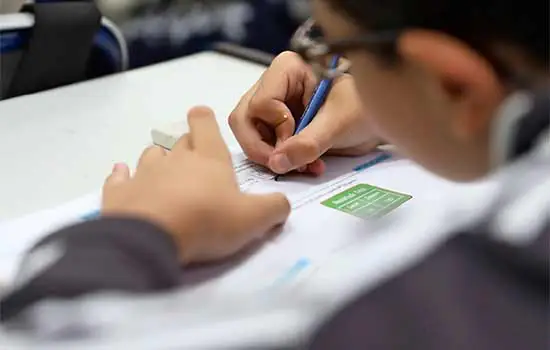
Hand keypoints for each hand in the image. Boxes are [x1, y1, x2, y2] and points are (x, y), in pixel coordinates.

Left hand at [102, 107, 289, 263]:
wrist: (151, 239)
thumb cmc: (207, 222)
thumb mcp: (253, 219)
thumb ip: (274, 208)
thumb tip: (282, 204)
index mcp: (208, 158)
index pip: (205, 124)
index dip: (204, 119)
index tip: (203, 118)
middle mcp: (175, 159)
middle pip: (179, 141)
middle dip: (187, 145)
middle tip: (194, 160)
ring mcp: (143, 174)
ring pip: (150, 155)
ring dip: (157, 159)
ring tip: (163, 171)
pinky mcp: (119, 193)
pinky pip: (118, 177)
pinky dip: (121, 176)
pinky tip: (121, 177)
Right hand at [229, 51, 380, 175]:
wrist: (381, 120)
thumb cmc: (365, 108)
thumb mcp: (339, 123)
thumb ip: (309, 142)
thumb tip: (277, 163)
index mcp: (286, 69)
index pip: (259, 104)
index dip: (276, 129)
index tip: (299, 139)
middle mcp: (273, 84)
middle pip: (244, 119)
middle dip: (263, 147)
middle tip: (284, 165)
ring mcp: (273, 106)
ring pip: (250, 135)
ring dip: (274, 157)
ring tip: (304, 166)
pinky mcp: (278, 126)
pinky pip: (265, 146)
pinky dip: (282, 161)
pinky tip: (307, 166)